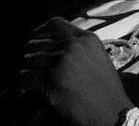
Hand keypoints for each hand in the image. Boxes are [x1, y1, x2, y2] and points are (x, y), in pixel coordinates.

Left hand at [19, 17, 134, 125]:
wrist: (112, 114)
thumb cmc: (106, 92)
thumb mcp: (99, 60)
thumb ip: (79, 49)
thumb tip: (54, 47)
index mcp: (87, 39)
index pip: (55, 24)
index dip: (40, 31)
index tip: (35, 38)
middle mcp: (74, 46)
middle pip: (38, 42)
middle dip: (32, 55)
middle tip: (32, 65)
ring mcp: (63, 61)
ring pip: (30, 59)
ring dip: (28, 69)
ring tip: (32, 77)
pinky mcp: (52, 78)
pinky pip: (26, 76)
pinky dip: (26, 82)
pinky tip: (31, 86)